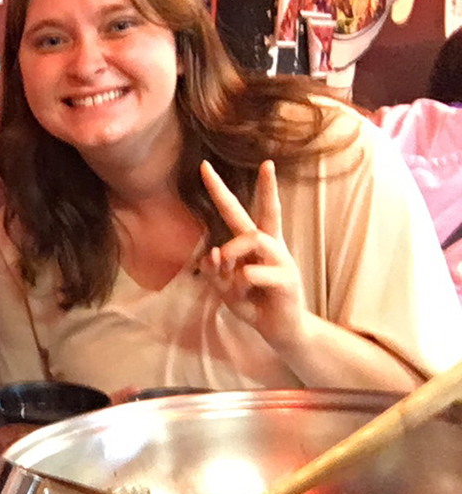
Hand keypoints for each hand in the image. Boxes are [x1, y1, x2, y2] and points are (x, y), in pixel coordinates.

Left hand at [199, 160, 307, 350]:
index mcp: (254, 244)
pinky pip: (252, 272)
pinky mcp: (287, 279)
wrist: (279, 329)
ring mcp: (282, 260)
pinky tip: (243, 293)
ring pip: (253, 238)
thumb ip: (215, 270)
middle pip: (268, 212)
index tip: (205, 166)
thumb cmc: (253, 302)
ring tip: (225, 263)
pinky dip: (238, 283)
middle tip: (267, 164)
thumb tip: (213, 252)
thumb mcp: (225, 288)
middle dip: (267, 187)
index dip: (221, 190)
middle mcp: (271, 246)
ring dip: (232, 250)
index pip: (238, 211)